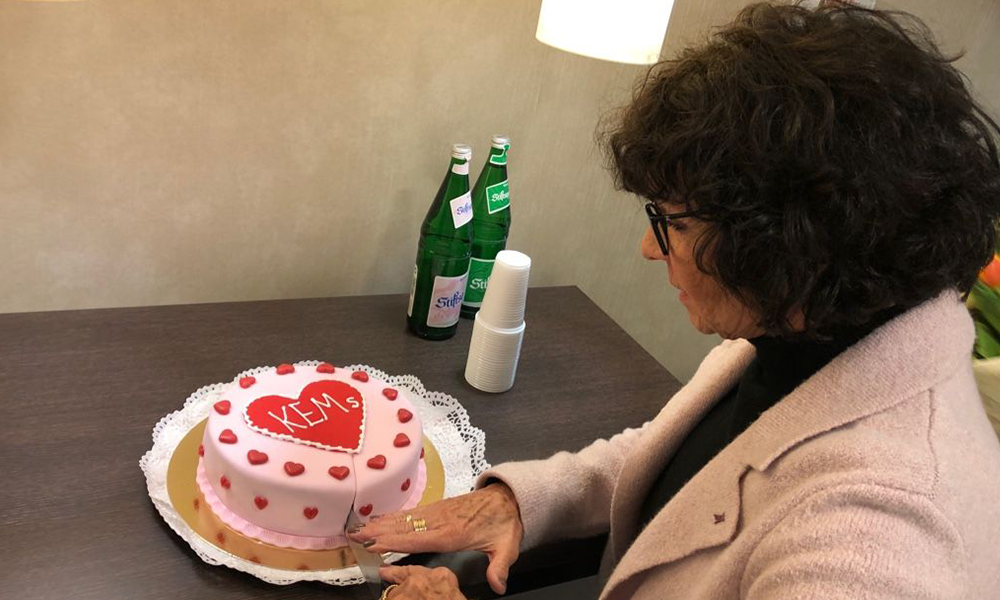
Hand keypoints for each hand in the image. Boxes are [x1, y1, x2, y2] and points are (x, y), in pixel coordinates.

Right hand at [349, 483, 522, 593]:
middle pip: (405, 527)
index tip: (374, 544)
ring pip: (405, 518)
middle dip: (379, 532)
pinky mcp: (439, 508)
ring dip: (381, 523)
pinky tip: (381, 519)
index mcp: (454, 533)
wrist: (509, 497)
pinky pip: (413, 512)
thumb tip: (498, 586)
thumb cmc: (506, 523)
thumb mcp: (507, 547)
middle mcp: (441, 521)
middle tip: (355, 535)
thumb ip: (500, 567)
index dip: (395, 541)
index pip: (419, 538)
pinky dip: (394, 516)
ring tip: (360, 527)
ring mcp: (439, 512)